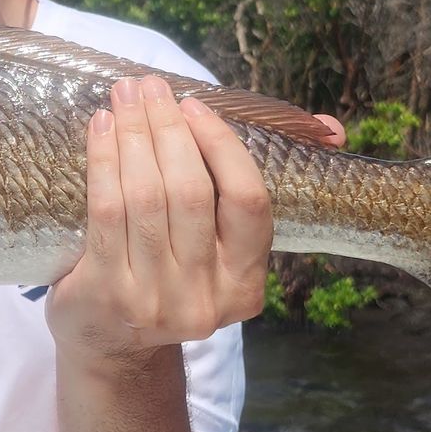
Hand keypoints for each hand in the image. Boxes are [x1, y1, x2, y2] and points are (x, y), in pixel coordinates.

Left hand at [46, 75, 341, 370]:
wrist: (112, 344)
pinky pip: (107, 212)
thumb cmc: (171, 275)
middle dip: (169, 128)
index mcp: (246, 284)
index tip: (195, 105)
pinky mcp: (107, 294)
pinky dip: (103, 161)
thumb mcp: (221, 250)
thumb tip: (330, 126)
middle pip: (191, 193)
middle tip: (149, 87)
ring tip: (124, 97)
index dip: (223, 146)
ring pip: (147, 197)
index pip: (249, 202)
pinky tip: (100, 129)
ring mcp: (155, 300)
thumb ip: (255, 189)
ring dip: (133, 135)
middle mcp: (206, 298)